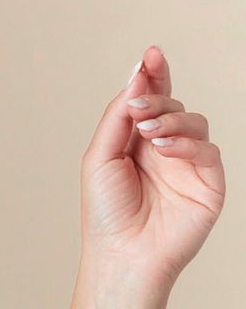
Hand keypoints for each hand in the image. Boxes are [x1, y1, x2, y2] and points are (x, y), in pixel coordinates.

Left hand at [80, 44, 224, 299]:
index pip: (150, 99)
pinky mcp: (208, 182)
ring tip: (149, 134)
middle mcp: (163, 150)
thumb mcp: (100, 156)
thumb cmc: (105, 214)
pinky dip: (186, 143)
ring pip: (193, 120)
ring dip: (171, 120)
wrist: (123, 255)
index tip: (152, 54)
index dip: (154, 75)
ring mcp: (187, 165)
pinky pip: (206, 148)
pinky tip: (164, 149)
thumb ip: (118, 115)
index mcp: (136, 142)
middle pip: (172, 104)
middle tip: (139, 108)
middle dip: (156, 100)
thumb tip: (137, 74)